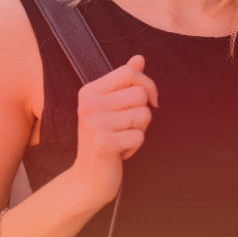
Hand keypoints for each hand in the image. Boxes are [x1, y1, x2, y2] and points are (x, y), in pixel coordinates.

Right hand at [69, 54, 158, 205]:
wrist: (87, 178)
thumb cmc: (103, 139)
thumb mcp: (111, 107)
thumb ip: (124, 82)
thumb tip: (139, 58)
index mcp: (90, 91)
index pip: (129, 71)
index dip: (147, 84)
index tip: (150, 100)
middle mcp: (89, 104)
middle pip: (140, 93)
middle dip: (143, 113)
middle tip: (126, 127)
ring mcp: (95, 124)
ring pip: (144, 115)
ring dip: (139, 131)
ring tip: (121, 138)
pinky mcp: (104, 143)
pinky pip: (139, 136)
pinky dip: (135, 146)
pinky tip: (120, 152)